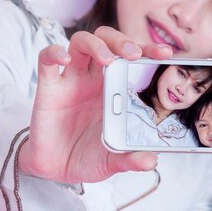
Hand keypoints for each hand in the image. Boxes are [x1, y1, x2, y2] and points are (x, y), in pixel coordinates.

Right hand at [19, 26, 172, 182]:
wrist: (57, 169)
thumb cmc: (88, 157)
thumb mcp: (113, 161)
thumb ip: (130, 159)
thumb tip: (151, 161)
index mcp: (116, 89)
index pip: (133, 59)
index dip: (148, 51)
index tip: (165, 53)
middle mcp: (95, 78)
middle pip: (107, 41)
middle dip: (122, 41)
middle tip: (134, 55)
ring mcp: (71, 80)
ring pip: (81, 42)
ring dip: (96, 44)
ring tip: (107, 59)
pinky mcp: (48, 87)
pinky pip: (47, 59)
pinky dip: (54, 53)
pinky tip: (63, 59)